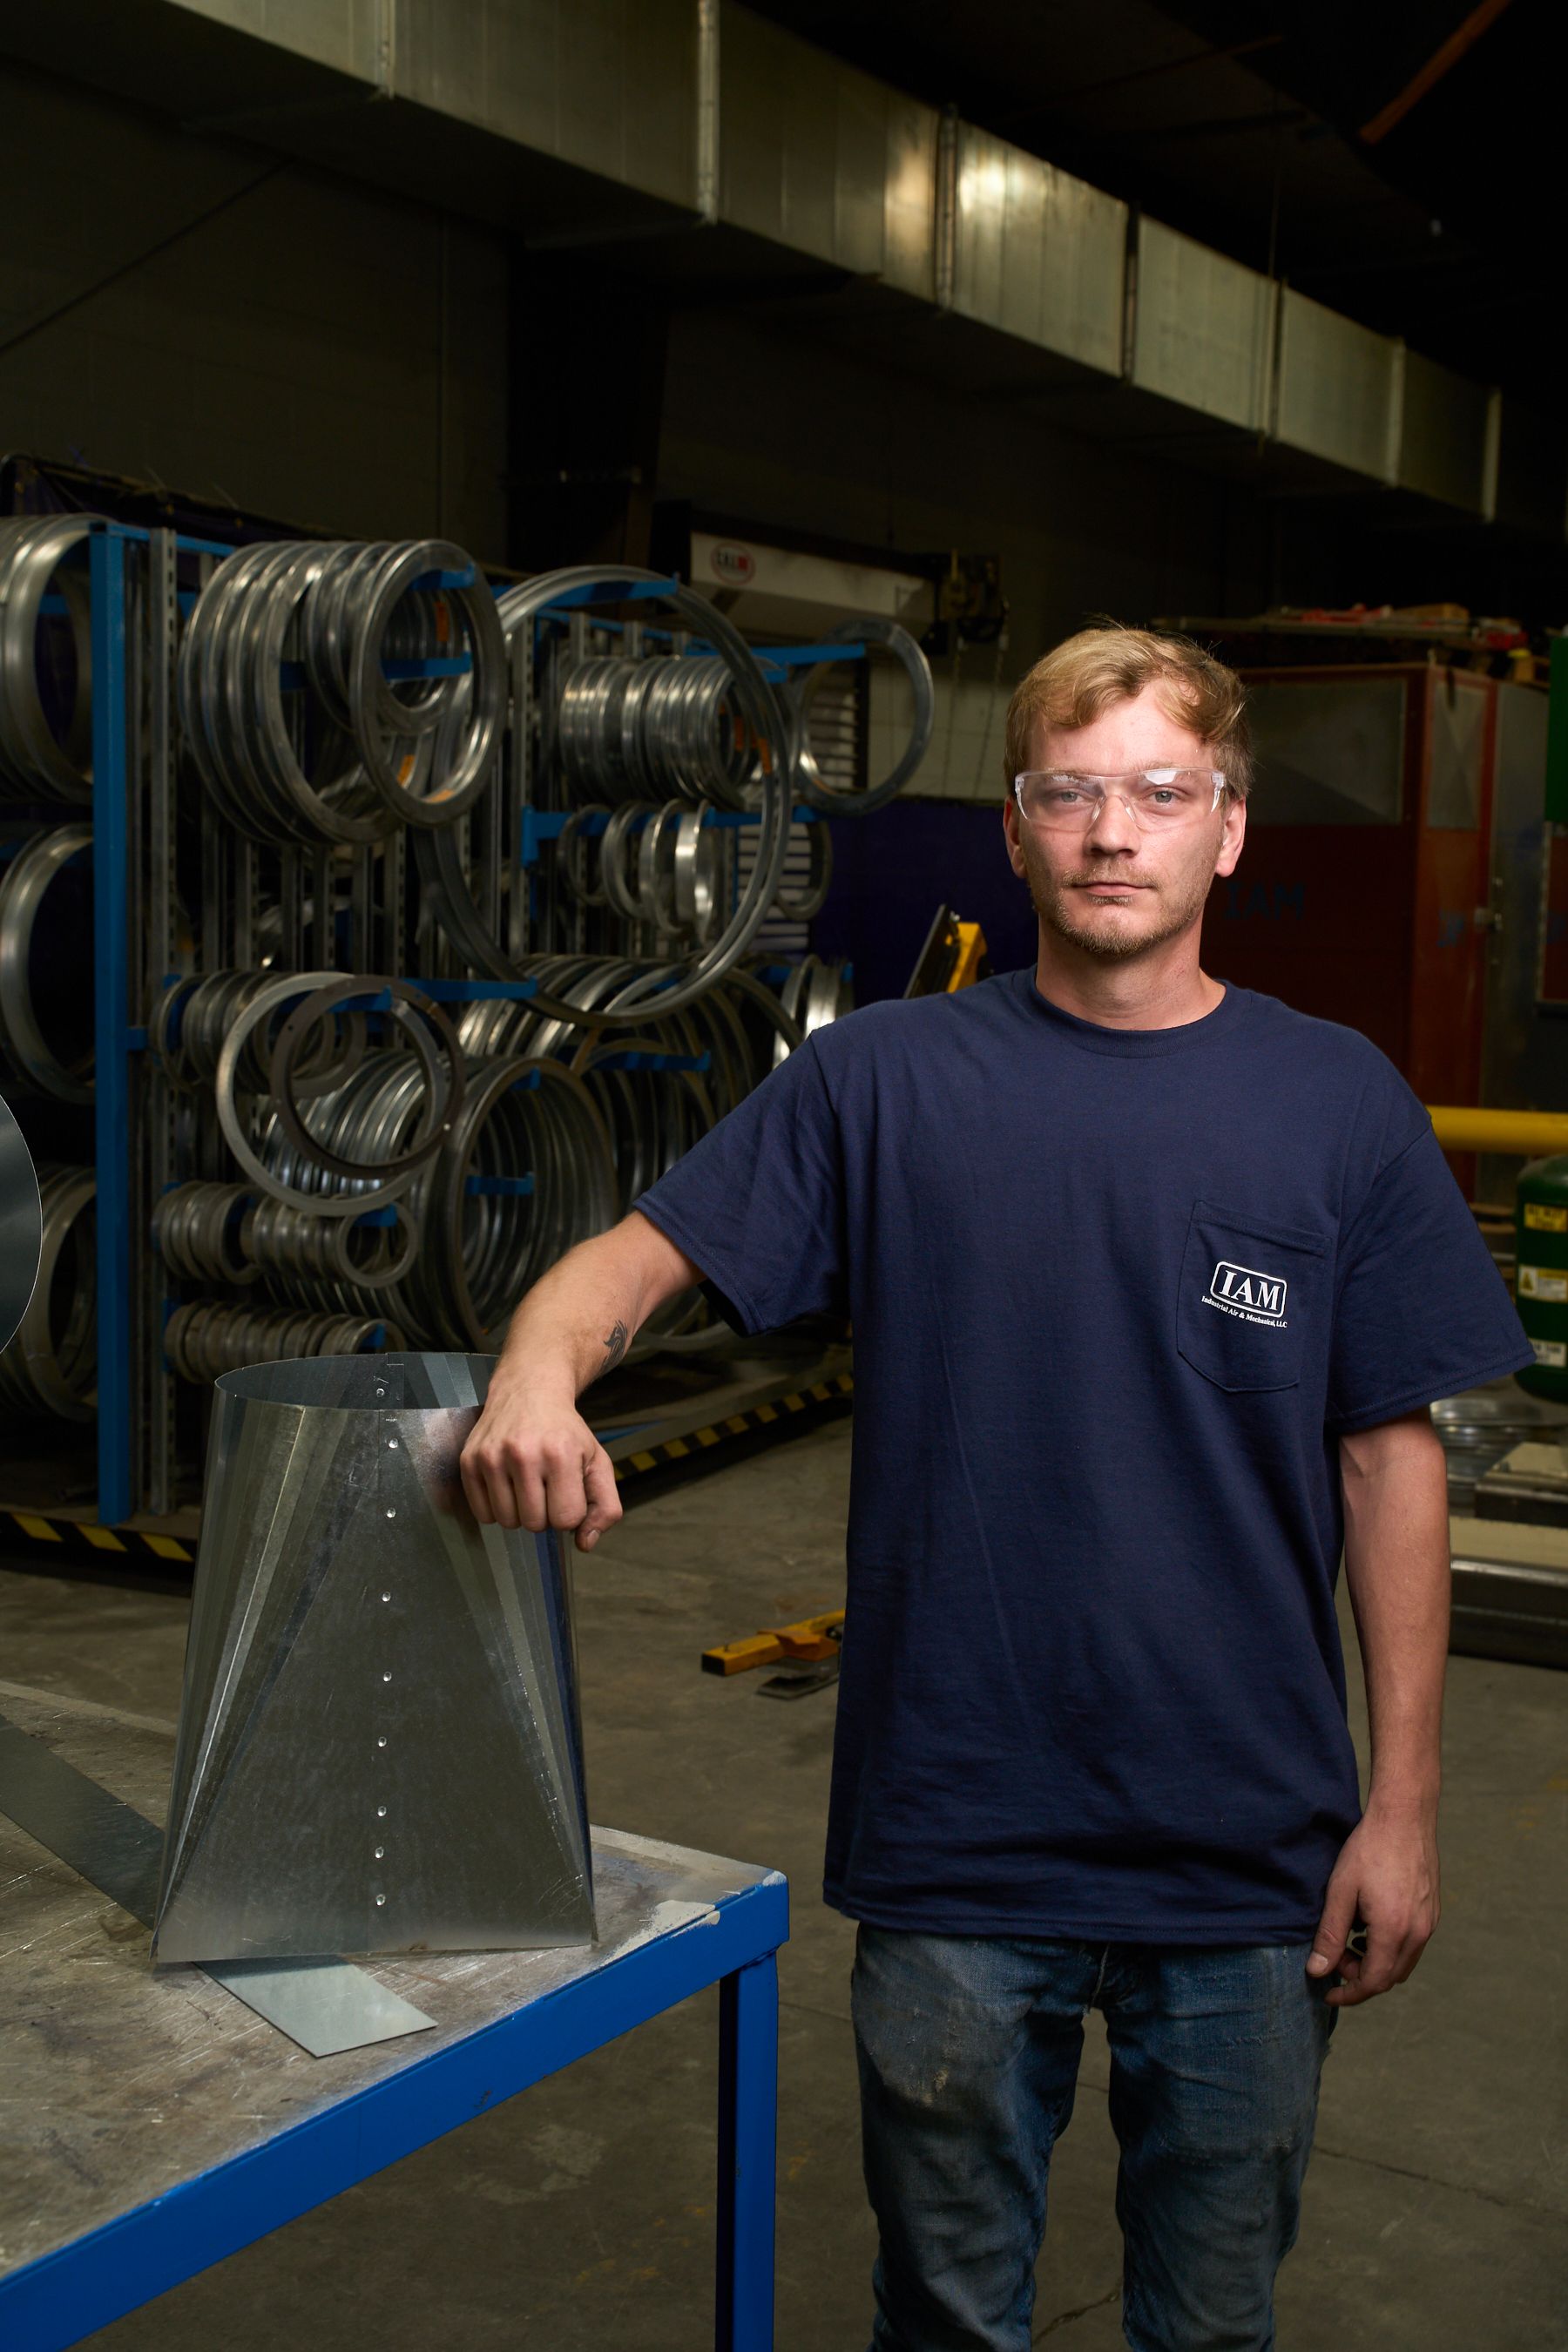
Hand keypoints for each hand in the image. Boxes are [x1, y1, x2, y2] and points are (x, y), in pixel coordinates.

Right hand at [458, 1385, 622, 1552]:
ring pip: (507, 1522)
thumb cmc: (565, 1431)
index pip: (566, 1520)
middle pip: (534, 1524)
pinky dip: (496, 1508)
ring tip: (526, 1484)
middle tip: (546, 1487)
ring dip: (520, 1512)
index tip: (567, 1491)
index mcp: (560, 1454)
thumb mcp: (597, 1462)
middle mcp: (523, 1454)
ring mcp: (492, 1457)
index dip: (569, 1512)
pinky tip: (507, 1484)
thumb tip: (585, 1543)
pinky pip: (482, 1514)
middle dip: (544, 1513)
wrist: (528, 1391)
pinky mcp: (469, 1460)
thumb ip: (606, 1506)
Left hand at [1307, 1801, 1439, 2006]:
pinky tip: (1371, 1927)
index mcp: (1394, 1932)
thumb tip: (1318, 1971)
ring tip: (1350, 1940)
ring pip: (1403, 1964)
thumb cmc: (1369, 1849)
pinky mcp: (1432, 1912)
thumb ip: (1329, 1934)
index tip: (1328, 1991)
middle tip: (1335, 1956)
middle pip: (1389, 1978)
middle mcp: (1418, 1933)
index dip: (1349, 1993)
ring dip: (1376, 1964)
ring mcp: (1429, 1923)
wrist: (1404, 1817)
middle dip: (1360, 1977)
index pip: (1373, 1982)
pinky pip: (1413, 1946)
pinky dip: (1391, 1949)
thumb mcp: (1340, 1891)